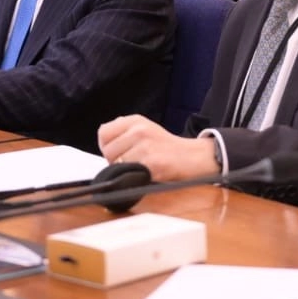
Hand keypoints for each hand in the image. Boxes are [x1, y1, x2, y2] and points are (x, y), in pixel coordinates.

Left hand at [97, 115, 218, 180]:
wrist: (193, 157)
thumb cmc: (167, 148)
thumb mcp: (145, 130)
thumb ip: (123, 133)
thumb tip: (104, 144)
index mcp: (135, 120)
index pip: (104, 132)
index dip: (108, 147)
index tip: (118, 153)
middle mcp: (139, 130)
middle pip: (108, 151)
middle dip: (115, 162)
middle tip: (133, 163)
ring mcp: (146, 146)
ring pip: (117, 164)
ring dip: (126, 171)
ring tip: (142, 168)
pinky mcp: (151, 162)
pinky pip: (130, 174)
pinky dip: (136, 178)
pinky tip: (148, 173)